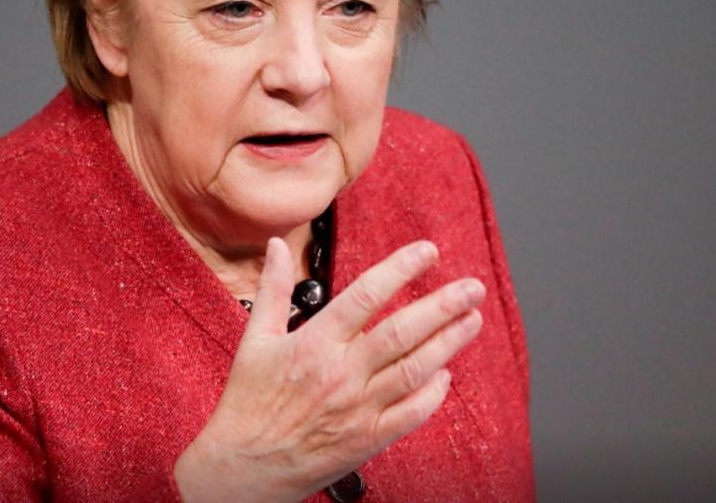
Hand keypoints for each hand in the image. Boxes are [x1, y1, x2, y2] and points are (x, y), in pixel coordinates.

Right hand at [174, 237, 484, 502]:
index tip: (427, 252)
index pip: (366, 295)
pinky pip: (411, 414)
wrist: (243, 469)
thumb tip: (279, 245)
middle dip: (443, 306)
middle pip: (402, 332)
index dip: (401, 269)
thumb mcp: (254, 340)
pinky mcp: (367, 439)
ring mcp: (358, 408)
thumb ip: (273, 289)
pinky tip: (446, 375)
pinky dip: (433, 394)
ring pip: (414, 369)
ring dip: (448, 343)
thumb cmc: (247, 404)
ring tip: (472, 320)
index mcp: (314, 343)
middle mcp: (341, 373)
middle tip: (472, 288)